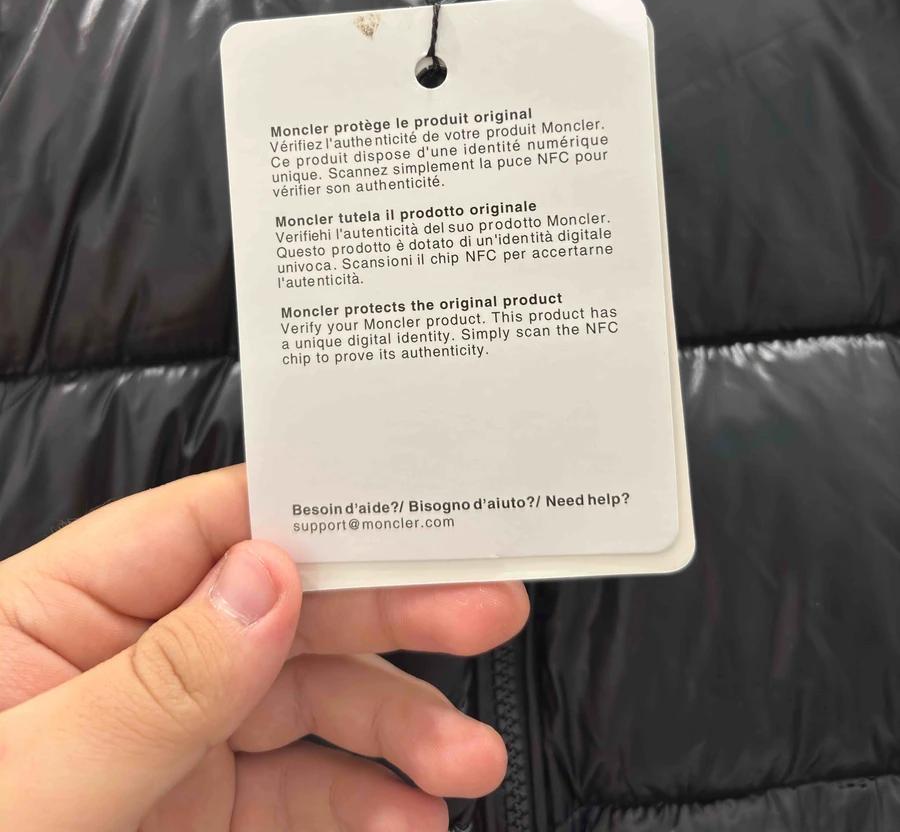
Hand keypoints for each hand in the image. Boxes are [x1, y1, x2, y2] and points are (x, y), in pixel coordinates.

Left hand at [0, 466, 528, 830]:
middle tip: (487, 612)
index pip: (210, 524)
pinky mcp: (199, 811)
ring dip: (397, 725)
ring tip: (467, 761)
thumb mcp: (37, 771)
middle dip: (392, 611)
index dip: (314, 508)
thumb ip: (155, 683)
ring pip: (309, 701)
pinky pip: (297, 791)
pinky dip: (362, 802)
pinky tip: (410, 818)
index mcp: (72, 604)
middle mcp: (135, 655)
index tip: (411, 514)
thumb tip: (269, 579)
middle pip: (287, 607)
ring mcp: (174, 735)